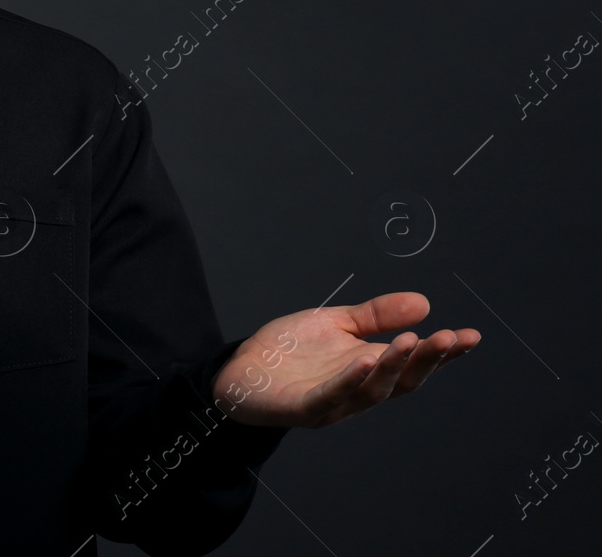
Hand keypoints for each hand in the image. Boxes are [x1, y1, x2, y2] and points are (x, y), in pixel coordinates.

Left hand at [210, 291, 479, 427]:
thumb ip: (376, 316)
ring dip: (394, 366)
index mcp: (369, 369)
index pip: (414, 364)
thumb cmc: (289, 350)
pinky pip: (332, 396)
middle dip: (429, 360)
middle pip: (403, 380)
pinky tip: (365, 361)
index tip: (470, 336)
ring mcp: (334, 403)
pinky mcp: (304, 407)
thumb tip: (424, 303)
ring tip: (413, 341)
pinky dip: (351, 380)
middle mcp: (358, 391)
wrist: (240, 370)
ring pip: (373, 389)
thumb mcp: (336, 323)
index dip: (443, 354)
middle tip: (450, 338)